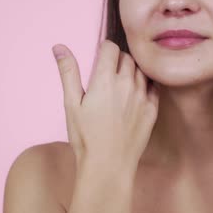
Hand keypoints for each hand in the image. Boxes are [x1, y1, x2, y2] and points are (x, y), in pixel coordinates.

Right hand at [52, 40, 159, 169]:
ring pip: (141, 70)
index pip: (110, 47)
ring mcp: (142, 96)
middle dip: (117, 59)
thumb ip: (68, 72)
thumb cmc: (85, 137)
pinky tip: (135, 95)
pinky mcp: (152, 109)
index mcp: (104, 79)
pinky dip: (144, 85)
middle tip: (107, 72)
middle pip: (127, 57)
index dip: (104, 49)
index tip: (99, 57)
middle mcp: (126, 83)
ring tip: (120, 85)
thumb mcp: (71, 103)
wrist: (108, 166)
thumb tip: (59, 47)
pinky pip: (153, 87)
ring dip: (131, 71)